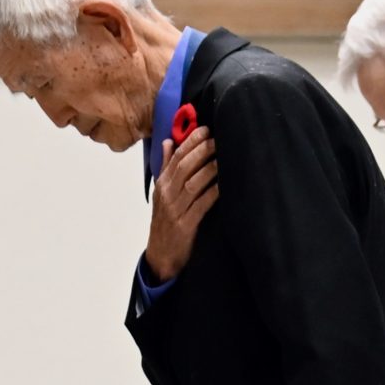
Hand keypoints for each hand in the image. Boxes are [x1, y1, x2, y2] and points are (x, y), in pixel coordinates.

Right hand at [145, 124, 217, 281]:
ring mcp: (176, 209)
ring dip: (209, 169)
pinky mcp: (186, 225)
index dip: (190, 142)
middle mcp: (167, 194)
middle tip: (217, 139)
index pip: (175, 157)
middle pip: (184, 167)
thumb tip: (167, 142)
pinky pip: (201, 205)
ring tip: (223, 156)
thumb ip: (166, 167)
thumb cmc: (165, 221)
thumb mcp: (161, 193)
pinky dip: (212, 194)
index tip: (205, 129)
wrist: (160, 255)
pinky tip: (224, 185)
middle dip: (201, 151)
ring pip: (193, 183)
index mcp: (162, 184)